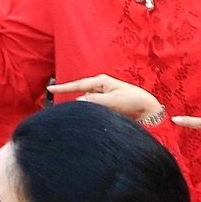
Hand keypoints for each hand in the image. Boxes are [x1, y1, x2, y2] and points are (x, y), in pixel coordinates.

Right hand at [47, 74, 161, 119]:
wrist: (150, 111)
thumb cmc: (133, 101)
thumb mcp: (112, 100)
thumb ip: (93, 101)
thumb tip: (78, 102)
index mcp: (101, 82)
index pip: (78, 84)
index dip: (63, 88)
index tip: (49, 88)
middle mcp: (101, 89)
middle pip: (82, 96)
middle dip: (79, 104)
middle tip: (79, 112)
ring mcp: (104, 98)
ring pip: (89, 105)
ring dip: (90, 111)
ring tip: (100, 116)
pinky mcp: (108, 108)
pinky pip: (95, 111)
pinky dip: (94, 115)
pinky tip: (99, 119)